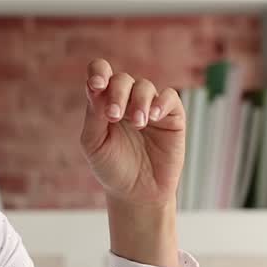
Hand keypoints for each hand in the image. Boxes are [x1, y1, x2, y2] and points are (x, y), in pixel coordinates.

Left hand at [79, 59, 185, 206]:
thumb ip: (94, 115)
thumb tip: (96, 87)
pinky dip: (161, 102)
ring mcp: (150, 107)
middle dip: (117, 93)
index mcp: (104, 102)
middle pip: (122, 80)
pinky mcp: (172, 117)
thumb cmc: (112, 168)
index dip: (98, 72)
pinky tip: (152, 116)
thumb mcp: (94, 143)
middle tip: (113, 116)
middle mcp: (127, 100)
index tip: (95, 86)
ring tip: (137, 124)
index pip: (101, 73)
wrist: (136, 194)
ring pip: (144, 86)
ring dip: (138, 101)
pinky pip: (169, 97)